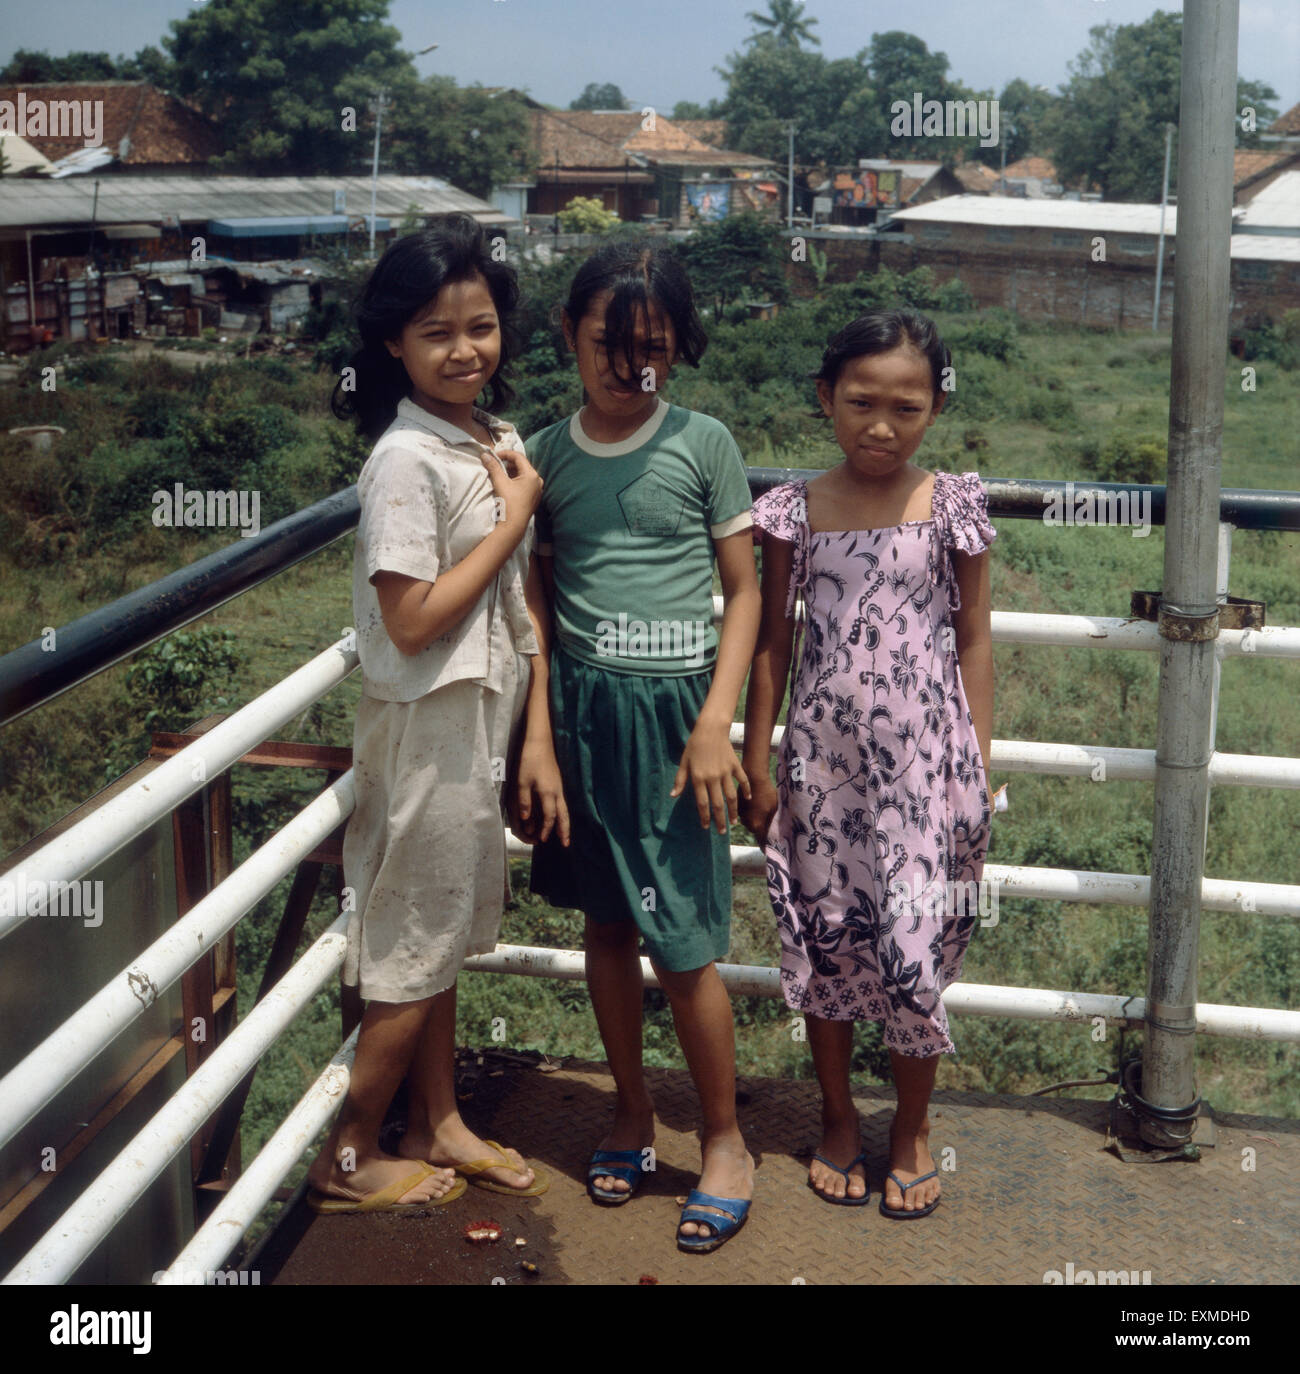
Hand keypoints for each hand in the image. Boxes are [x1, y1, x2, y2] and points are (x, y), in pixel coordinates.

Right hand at [481, 448, 542, 534]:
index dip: (505, 453)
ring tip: (500, 474)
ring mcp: (537, 490)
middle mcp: (538, 481)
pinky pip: (525, 483)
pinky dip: (516, 480)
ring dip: (511, 472)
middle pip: (522, 465)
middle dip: (508, 463)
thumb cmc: (508, 503)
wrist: (514, 525)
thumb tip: (485, 455)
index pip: (518, 457)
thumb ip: (493, 467)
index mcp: (532, 475)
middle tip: (496, 465)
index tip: (494, 455)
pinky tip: (507, 484)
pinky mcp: (534, 497)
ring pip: (523, 474)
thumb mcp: (500, 482)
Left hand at [510, 739, 569, 845]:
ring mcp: (559, 787)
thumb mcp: (522, 781)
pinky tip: (560, 815)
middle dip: (564, 830)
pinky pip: (563, 803)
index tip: (542, 840)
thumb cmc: (529, 760)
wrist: (540, 742)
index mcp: (548, 793)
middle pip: (563, 815)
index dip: (546, 829)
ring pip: (565, 809)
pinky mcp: (558, 782)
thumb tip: (525, 820)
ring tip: (566, 834)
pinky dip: (563, 813)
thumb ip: (524, 801)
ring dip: (565, 823)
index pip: (550, 817)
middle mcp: (557, 792)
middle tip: (566, 844)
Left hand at [670, 719, 749, 834]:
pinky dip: (746, 790)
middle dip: (720, 820)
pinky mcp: (735, 765)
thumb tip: (673, 796)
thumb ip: (680, 780)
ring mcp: (726, 772)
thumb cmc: (694, 745)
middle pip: (718, 804)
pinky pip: (742, 780)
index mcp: (698, 778)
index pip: (702, 803)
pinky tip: (748, 799)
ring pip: (731, 796)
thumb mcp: (684, 762)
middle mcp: (713, 778)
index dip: (704, 816)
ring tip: (734, 822)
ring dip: (733, 811)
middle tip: (722, 832)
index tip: (705, 827)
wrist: (710, 729)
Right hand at [738, 771, 777, 842]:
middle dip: (761, 831)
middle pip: (755, 832)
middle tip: (769, 829)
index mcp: (756, 825)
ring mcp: (741, 815)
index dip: (766, 846)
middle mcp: (746, 822)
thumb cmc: (767, 793)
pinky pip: (745, 815)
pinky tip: (756, 806)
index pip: (762, 841)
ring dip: (755, 821)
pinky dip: (750, 813)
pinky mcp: (737, 807)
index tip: (768, 851)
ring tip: (762, 814)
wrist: (752, 778)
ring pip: (749, 823)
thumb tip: (777, 835)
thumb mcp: (774, 808)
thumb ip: (774, 823)